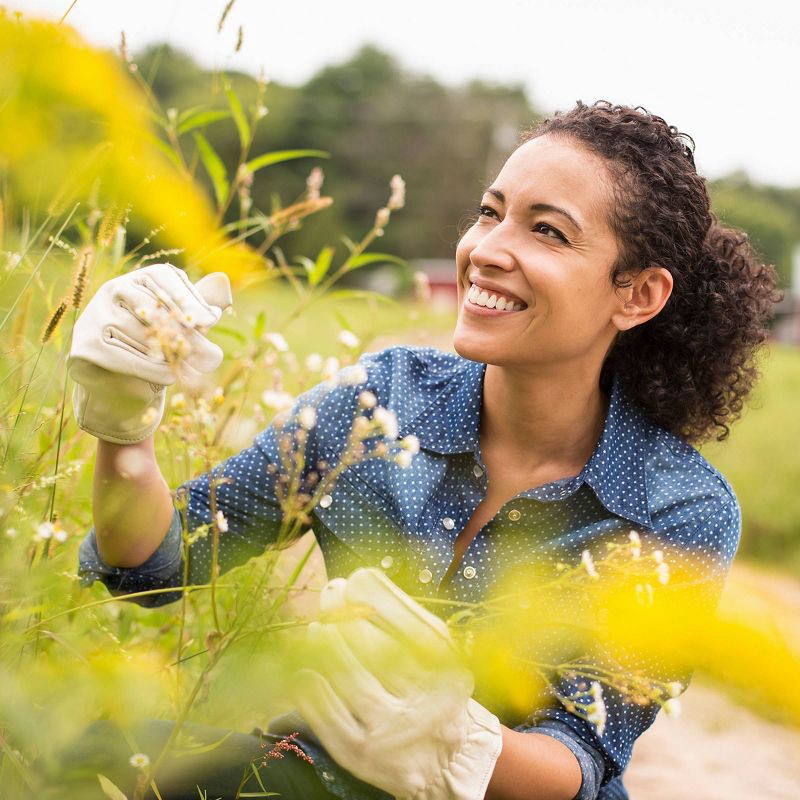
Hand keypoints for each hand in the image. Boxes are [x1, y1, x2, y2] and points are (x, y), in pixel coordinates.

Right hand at [68, 263, 231, 443]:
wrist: (113, 376)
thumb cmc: (154, 343)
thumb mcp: (179, 324)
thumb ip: (198, 309)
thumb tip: (222, 291)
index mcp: (138, 278)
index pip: (162, 276)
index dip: (188, 298)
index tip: (210, 321)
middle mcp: (113, 290)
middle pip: (154, 307)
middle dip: (185, 333)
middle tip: (210, 354)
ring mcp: (96, 315)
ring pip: (142, 335)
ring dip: (171, 355)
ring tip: (193, 367)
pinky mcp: (87, 345)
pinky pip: (127, 357)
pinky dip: (153, 370)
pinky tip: (171, 377)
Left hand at [291, 568, 502, 799]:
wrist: (441, 761)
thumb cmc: (431, 687)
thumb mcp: (436, 652)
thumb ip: (403, 615)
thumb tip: (356, 580)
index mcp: (449, 672)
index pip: (408, 623)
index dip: (374, 596)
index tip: (353, 580)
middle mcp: (426, 705)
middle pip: (377, 649)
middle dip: (346, 616)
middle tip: (330, 599)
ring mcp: (392, 734)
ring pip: (350, 681)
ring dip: (327, 647)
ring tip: (318, 628)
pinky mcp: (361, 756)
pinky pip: (327, 716)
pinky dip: (312, 688)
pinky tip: (307, 669)